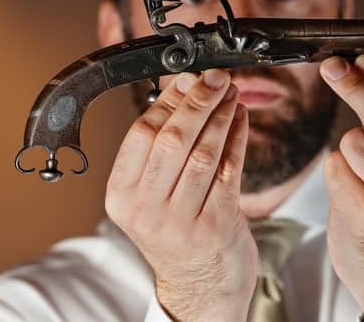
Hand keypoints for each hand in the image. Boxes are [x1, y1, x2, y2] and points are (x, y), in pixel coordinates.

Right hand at [105, 70, 256, 321]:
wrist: (200, 285)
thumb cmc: (176, 233)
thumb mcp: (150, 197)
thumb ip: (159, 150)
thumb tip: (180, 90)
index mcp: (122, 197)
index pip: (142, 134)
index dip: (168, 100)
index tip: (187, 79)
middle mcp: (147, 210)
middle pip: (173, 139)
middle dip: (198, 101)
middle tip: (215, 78)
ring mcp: (182, 220)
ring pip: (204, 152)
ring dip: (221, 115)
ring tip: (231, 93)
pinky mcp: (217, 224)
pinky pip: (230, 168)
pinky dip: (237, 137)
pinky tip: (241, 117)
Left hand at [319, 55, 363, 321]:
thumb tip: (363, 66)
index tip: (361, 60)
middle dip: (354, 85)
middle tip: (331, 66)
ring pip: (354, 140)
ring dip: (348, 143)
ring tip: (363, 168)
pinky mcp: (363, 212)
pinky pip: (335, 166)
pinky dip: (337, 168)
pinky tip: (353, 189)